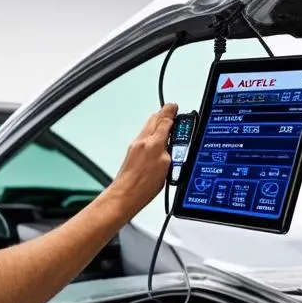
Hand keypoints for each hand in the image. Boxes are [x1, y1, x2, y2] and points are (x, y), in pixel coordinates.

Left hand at [107, 103, 177, 219]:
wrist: (126, 195)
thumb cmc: (143, 186)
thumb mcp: (166, 166)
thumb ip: (169, 149)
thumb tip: (170, 141)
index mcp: (153, 142)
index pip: (165, 121)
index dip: (171, 112)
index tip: (175, 107)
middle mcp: (142, 141)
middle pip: (154, 120)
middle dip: (164, 114)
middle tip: (172, 110)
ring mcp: (135, 146)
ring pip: (148, 127)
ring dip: (157, 122)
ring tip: (166, 121)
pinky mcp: (132, 153)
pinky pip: (144, 136)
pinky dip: (151, 132)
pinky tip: (156, 138)